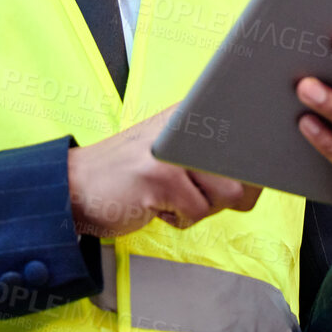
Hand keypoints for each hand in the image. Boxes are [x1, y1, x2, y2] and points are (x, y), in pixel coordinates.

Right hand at [68, 103, 262, 236]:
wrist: (73, 186)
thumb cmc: (129, 175)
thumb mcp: (172, 152)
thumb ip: (212, 157)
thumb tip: (257, 182)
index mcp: (190, 111)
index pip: (247, 134)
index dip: (251, 165)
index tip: (238, 174)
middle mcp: (184, 122)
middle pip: (243, 170)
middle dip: (222, 195)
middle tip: (187, 191)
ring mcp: (172, 149)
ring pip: (225, 193)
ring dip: (199, 207)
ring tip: (169, 196)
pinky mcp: (160, 177)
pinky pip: (195, 213)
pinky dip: (176, 219)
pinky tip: (152, 205)